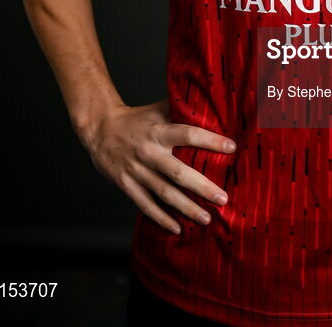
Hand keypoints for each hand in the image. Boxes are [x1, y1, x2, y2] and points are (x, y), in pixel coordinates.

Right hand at [78, 98, 235, 234]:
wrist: (99, 128)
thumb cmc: (135, 118)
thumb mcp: (158, 109)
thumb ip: (181, 107)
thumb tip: (211, 102)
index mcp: (159, 131)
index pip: (189, 134)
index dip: (210, 141)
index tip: (232, 148)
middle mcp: (149, 152)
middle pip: (179, 173)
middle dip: (203, 187)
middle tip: (223, 199)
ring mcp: (137, 171)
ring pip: (164, 193)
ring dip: (186, 208)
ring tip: (206, 218)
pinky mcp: (126, 185)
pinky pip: (145, 205)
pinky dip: (161, 218)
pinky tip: (177, 228)